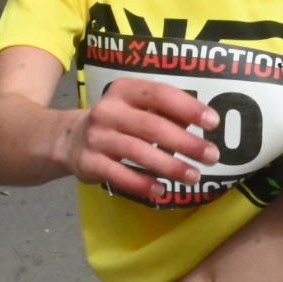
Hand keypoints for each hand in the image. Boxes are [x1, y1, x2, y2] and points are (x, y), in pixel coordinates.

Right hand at [56, 78, 219, 199]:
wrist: (69, 139)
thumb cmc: (118, 121)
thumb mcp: (138, 109)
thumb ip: (166, 113)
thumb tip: (202, 121)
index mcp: (125, 90)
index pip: (160, 94)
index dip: (188, 107)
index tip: (213, 122)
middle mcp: (108, 110)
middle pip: (152, 126)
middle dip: (185, 142)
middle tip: (211, 156)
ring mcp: (96, 137)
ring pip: (138, 152)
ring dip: (169, 165)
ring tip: (194, 176)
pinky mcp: (89, 162)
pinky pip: (119, 175)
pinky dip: (141, 183)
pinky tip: (161, 190)